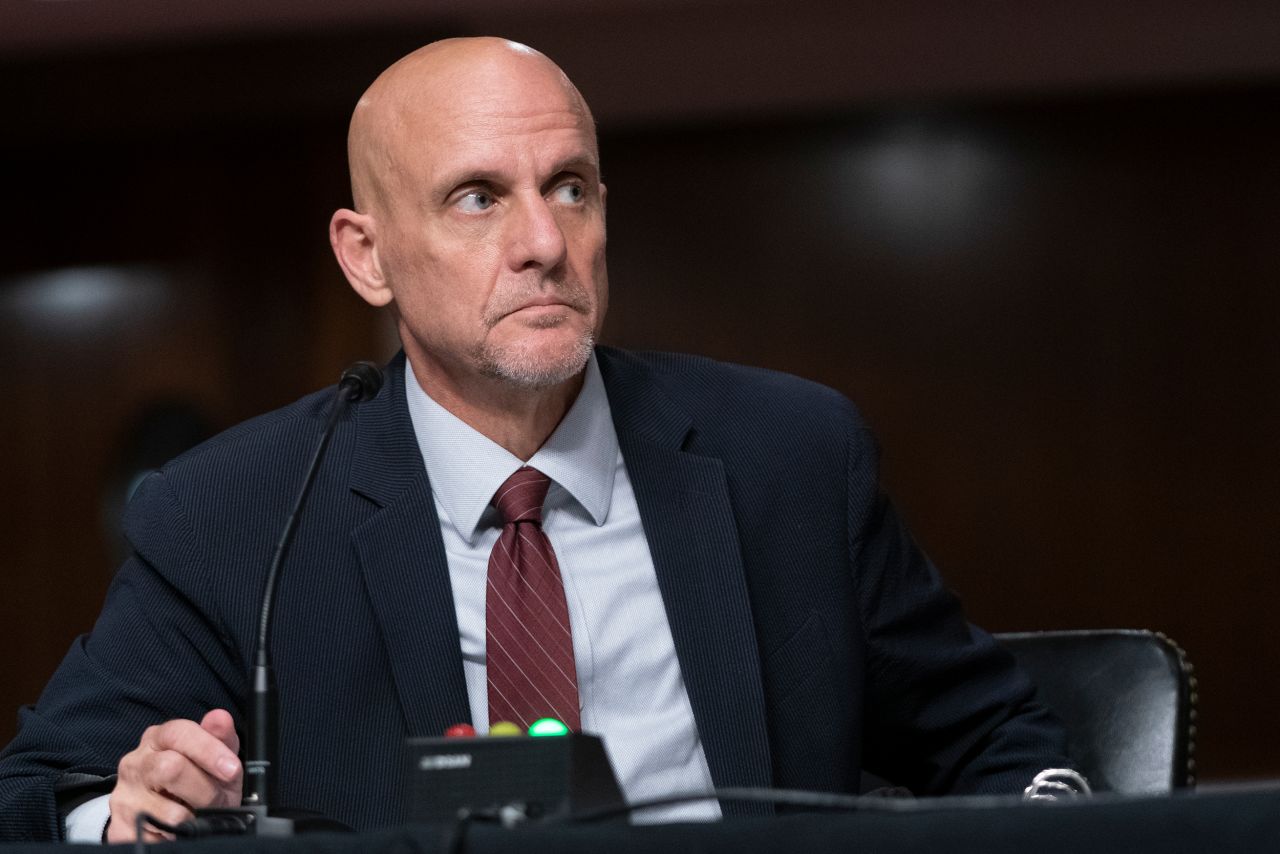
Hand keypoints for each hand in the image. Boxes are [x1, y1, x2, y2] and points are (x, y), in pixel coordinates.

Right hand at [105, 709, 242, 842]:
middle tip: (217, 800)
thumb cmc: (197, 783)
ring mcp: (124, 796)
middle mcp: (135, 763)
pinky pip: (159, 835)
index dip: (209, 750)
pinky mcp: (121, 827)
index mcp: (159, 739)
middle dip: (205, 789)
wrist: (168, 822)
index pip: (179, 733)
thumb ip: (221, 739)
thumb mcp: (216, 761)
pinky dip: (178, 835)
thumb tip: (221, 717)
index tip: (232, 769)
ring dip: (194, 817)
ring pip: (168, 811)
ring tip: (197, 815)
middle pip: (170, 768)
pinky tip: (179, 829)